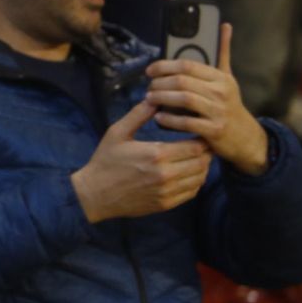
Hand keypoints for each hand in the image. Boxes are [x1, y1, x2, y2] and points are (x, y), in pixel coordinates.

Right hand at [71, 100, 212, 222]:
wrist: (95, 194)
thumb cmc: (105, 161)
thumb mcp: (117, 133)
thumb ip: (138, 115)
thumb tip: (155, 98)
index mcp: (156, 154)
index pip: (196, 146)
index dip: (202, 138)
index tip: (199, 132)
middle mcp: (166, 174)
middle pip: (202, 162)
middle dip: (206, 152)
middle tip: (202, 144)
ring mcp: (167, 192)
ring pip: (200, 178)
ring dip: (202, 167)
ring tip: (197, 158)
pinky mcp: (166, 204)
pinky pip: (192, 192)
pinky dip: (195, 182)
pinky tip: (188, 174)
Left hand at [145, 23, 268, 174]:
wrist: (246, 137)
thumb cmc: (229, 103)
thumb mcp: (228, 77)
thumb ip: (222, 52)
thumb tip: (224, 25)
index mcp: (221, 77)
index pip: (187, 65)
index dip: (164, 66)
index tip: (150, 71)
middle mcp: (221, 92)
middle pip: (182, 81)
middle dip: (160, 83)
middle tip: (148, 87)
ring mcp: (219, 111)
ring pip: (184, 99)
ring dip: (161, 99)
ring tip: (149, 99)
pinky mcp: (215, 130)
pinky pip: (187, 123)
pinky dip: (169, 120)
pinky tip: (158, 118)